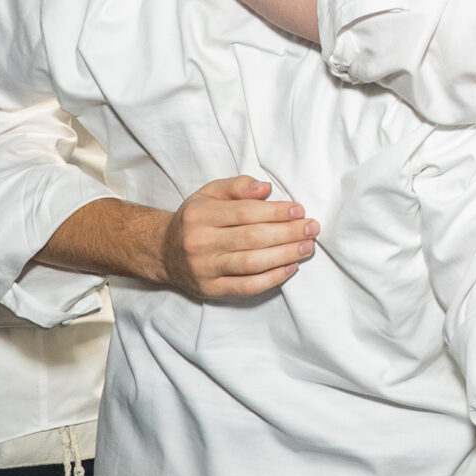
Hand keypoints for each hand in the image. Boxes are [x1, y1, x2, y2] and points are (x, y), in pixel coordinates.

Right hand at [159, 177, 317, 298]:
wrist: (163, 251)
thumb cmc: (195, 219)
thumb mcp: (209, 193)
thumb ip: (237, 185)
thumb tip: (265, 188)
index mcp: (200, 215)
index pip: (245, 213)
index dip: (275, 212)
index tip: (299, 211)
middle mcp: (199, 243)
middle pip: (252, 239)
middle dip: (287, 233)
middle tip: (312, 228)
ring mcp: (204, 269)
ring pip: (251, 264)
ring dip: (285, 255)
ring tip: (307, 247)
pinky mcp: (210, 289)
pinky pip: (245, 287)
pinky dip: (271, 279)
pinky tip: (290, 268)